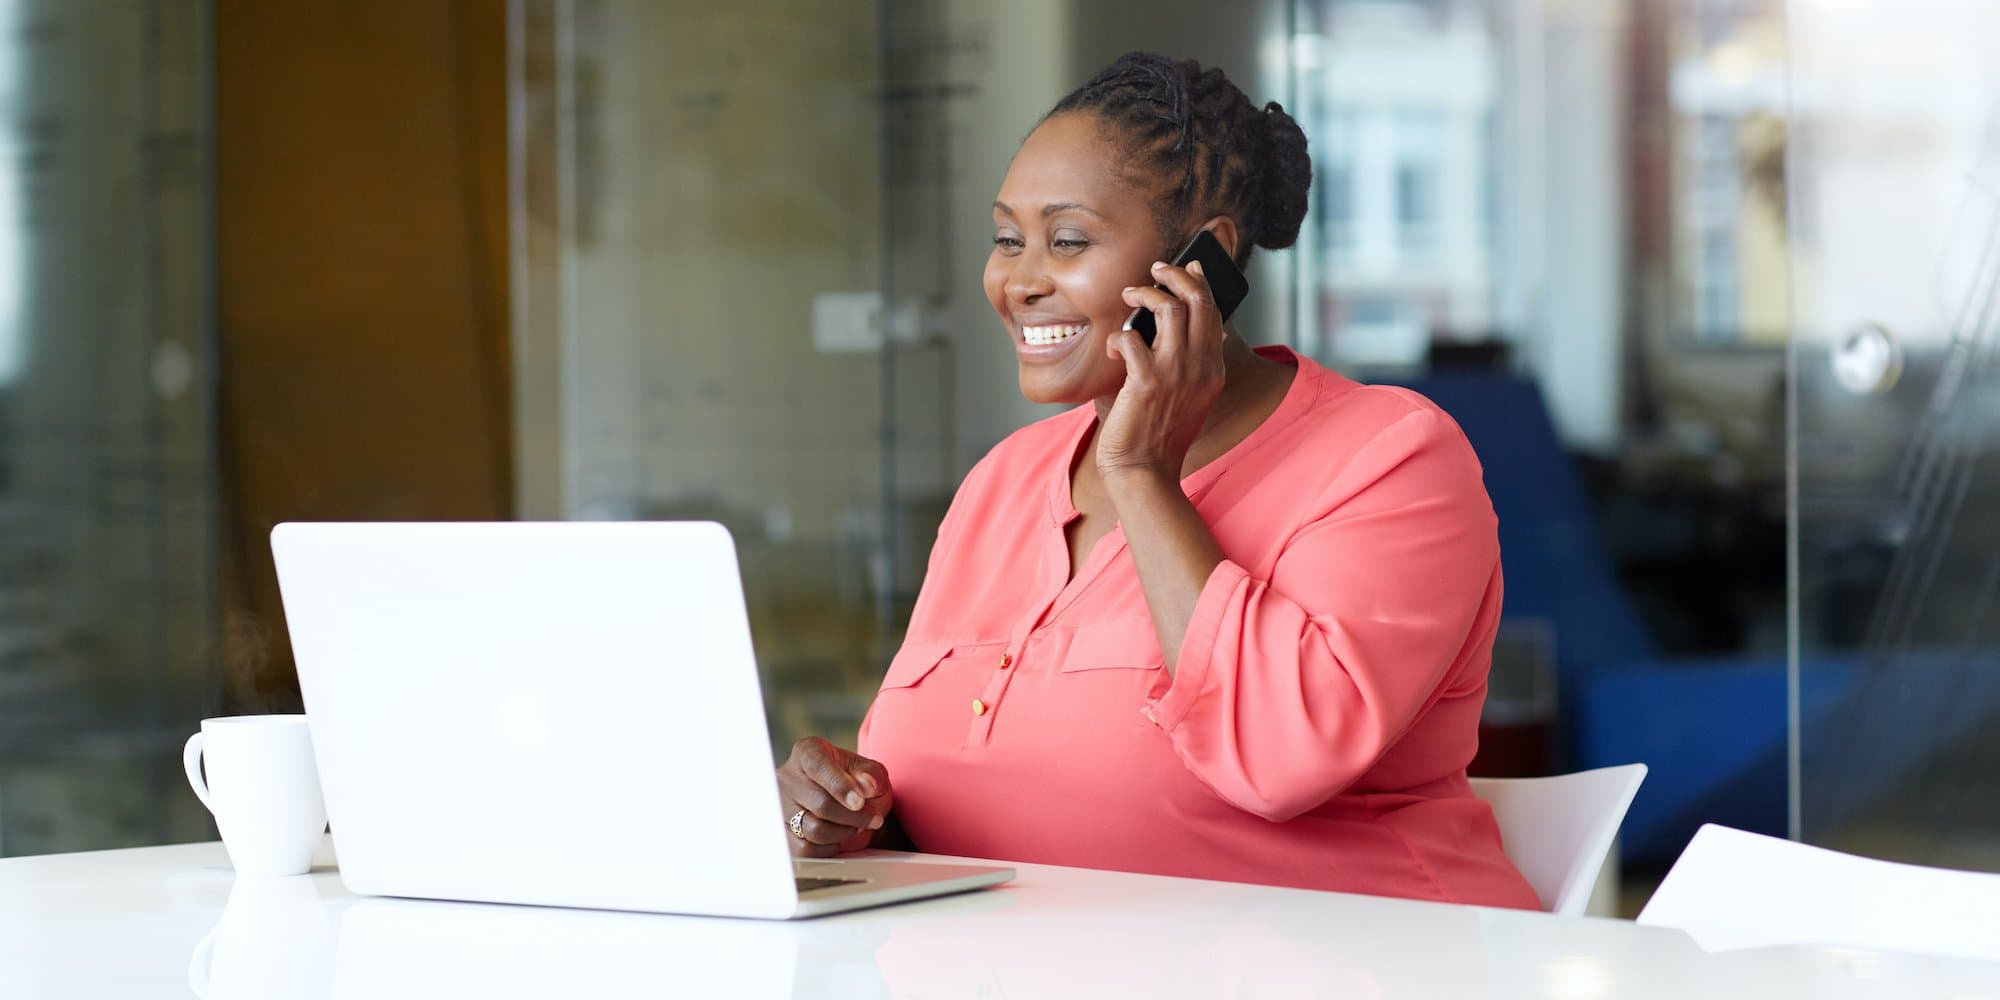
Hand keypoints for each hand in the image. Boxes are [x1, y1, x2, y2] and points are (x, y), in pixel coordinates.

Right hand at [775, 737, 893, 857]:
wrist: (844, 801)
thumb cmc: (855, 782)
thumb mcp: (870, 771)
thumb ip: (872, 775)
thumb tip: (868, 786)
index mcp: (807, 752)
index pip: (819, 767)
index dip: (840, 786)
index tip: (859, 802)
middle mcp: (787, 777)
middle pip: (821, 804)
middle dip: (854, 816)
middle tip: (875, 819)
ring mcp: (780, 807)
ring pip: (814, 829)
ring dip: (844, 833)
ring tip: (858, 827)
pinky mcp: (782, 833)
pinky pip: (806, 849)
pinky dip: (829, 848)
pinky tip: (840, 838)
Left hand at [1101, 259, 1226, 479]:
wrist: (1145, 472)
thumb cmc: (1157, 433)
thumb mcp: (1187, 397)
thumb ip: (1187, 364)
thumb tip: (1172, 327)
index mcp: (1213, 370)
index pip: (1214, 313)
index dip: (1199, 284)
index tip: (1187, 266)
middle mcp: (1201, 368)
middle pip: (1198, 301)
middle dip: (1176, 276)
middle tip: (1156, 269)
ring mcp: (1177, 374)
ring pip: (1170, 309)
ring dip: (1147, 295)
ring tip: (1130, 296)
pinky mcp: (1147, 383)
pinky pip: (1131, 338)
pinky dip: (1117, 336)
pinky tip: (1112, 349)